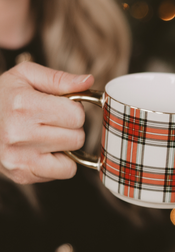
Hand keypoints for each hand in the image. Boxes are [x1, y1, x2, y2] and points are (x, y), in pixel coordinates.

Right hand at [0, 62, 93, 183]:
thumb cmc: (4, 97)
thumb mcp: (26, 76)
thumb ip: (59, 79)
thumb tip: (89, 81)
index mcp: (23, 105)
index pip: (76, 115)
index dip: (73, 109)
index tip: (59, 107)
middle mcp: (19, 133)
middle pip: (77, 137)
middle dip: (70, 128)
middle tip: (50, 122)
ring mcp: (20, 157)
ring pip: (74, 156)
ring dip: (66, 146)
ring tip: (46, 135)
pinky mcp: (22, 174)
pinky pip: (66, 172)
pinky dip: (61, 163)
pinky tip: (43, 151)